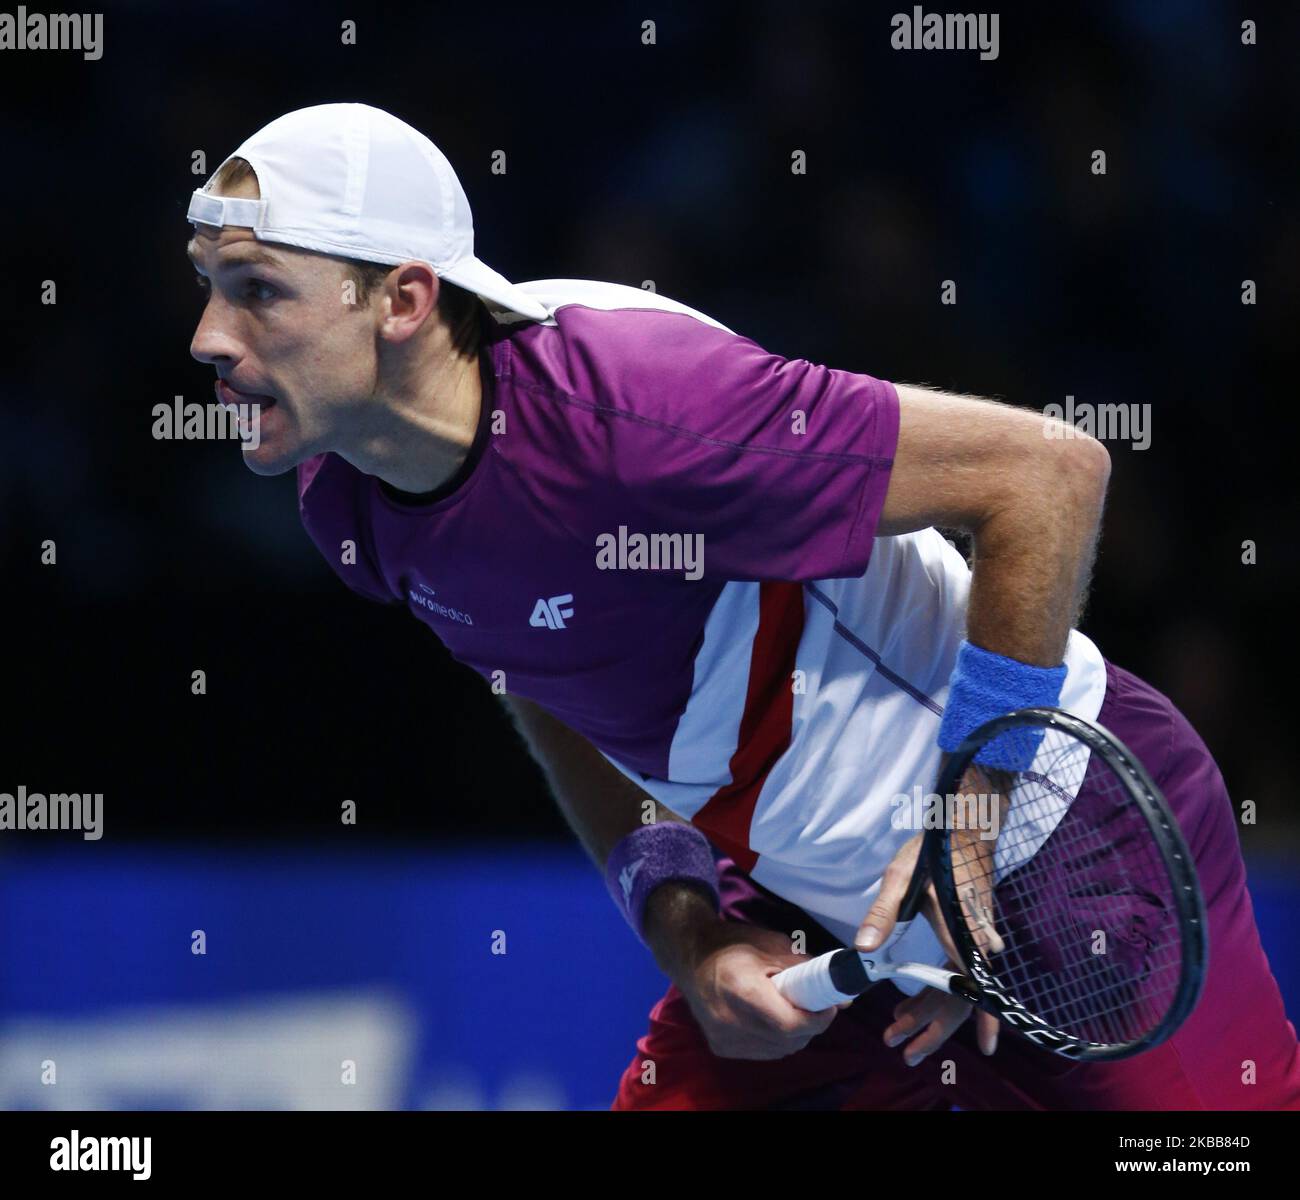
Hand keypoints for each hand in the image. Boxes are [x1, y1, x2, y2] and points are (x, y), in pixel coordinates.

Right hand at [672, 920, 852, 1060]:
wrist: (691, 956)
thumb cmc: (734, 944)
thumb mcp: (774, 945)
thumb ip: (808, 970)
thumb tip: (843, 998)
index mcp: (742, 990)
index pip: (790, 1024)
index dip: (817, 1019)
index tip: (828, 1006)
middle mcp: (730, 1020)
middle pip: (787, 1040)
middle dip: (810, 1026)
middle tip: (815, 1006)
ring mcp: (723, 1038)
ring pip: (778, 1050)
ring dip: (795, 1035)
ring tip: (793, 1010)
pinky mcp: (720, 1048)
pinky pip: (763, 1052)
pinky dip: (777, 1041)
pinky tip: (773, 1020)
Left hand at [853, 762, 1009, 1064]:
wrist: (966, 827)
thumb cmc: (934, 850)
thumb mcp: (900, 878)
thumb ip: (883, 914)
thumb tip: (866, 950)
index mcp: (963, 930)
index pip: (975, 982)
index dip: (981, 1018)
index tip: (985, 1048)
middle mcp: (977, 941)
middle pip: (965, 995)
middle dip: (935, 1027)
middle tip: (904, 1050)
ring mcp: (976, 940)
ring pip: (959, 988)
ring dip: (930, 1012)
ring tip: (896, 1030)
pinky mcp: (969, 937)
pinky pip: (957, 974)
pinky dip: (934, 992)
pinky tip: (910, 1002)